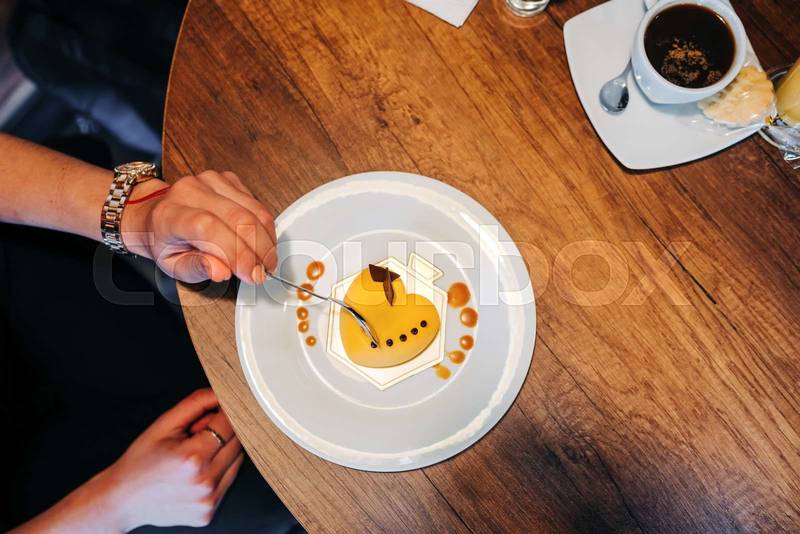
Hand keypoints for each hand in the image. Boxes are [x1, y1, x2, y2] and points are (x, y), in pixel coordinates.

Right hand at [105, 388, 243, 529]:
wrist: (122, 499)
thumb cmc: (140, 462)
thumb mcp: (164, 425)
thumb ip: (196, 403)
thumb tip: (221, 392)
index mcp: (193, 458)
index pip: (229, 423)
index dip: (223, 413)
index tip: (217, 410)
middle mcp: (204, 482)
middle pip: (237, 442)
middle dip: (223, 431)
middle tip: (198, 434)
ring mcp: (207, 500)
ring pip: (236, 462)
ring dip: (223, 452)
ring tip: (194, 455)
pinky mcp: (208, 513)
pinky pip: (227, 482)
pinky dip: (218, 472)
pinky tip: (195, 473)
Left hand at [122, 171, 277, 283]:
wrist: (157, 213)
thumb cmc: (165, 241)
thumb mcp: (173, 266)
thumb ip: (197, 269)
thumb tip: (222, 272)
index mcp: (169, 214)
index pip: (208, 227)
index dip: (236, 252)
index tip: (251, 274)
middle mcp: (189, 191)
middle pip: (238, 218)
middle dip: (258, 251)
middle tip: (263, 272)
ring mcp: (210, 181)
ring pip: (253, 211)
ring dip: (266, 241)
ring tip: (265, 261)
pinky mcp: (228, 179)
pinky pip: (257, 204)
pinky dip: (264, 228)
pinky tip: (260, 243)